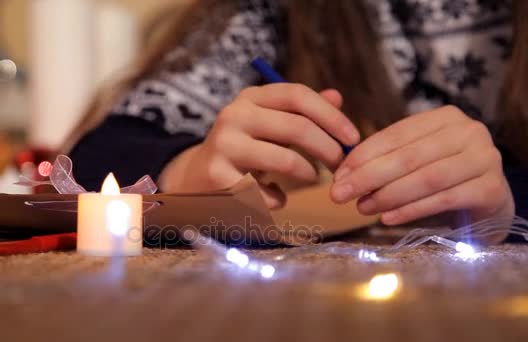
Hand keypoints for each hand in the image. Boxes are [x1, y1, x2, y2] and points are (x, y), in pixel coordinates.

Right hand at [159, 84, 359, 207]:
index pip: (298, 96)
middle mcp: (234, 116)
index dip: (332, 116)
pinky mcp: (218, 178)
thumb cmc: (243, 151)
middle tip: (341, 166)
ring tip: (312, 179)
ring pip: (285, 160)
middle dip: (329, 149)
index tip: (353, 138)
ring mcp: (224, 146)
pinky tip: (276, 198)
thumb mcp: (267, 125)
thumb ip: (300, 112)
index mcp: (250, 97)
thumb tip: (337, 96)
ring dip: (309, 174)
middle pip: (297, 127)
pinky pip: (266, 193)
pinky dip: (279, 200)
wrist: (195, 180)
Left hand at [331, 105, 514, 225]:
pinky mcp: (491, 188)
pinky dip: (411, 210)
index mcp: (444, 118)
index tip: (337, 175)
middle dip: (368, 177)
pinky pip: (443, 199)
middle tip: (339, 195)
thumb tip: (340, 174)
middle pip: (407, 157)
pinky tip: (386, 218)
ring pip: (425, 178)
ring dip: (387, 195)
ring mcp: (485, 158)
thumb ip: (382, 160)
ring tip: (361, 208)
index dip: (362, 156)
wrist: (486, 203)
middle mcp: (469, 131)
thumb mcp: (412, 162)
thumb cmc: (441, 180)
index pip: (395, 135)